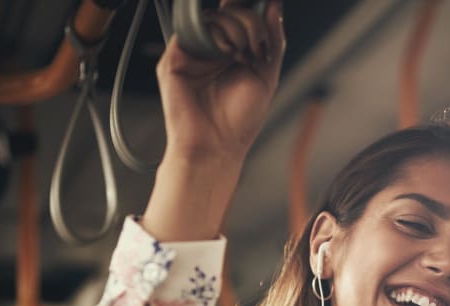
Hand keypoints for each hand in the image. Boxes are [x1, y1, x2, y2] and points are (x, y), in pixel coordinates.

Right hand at [157, 0, 285, 164]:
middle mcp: (209, 50)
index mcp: (229, 52)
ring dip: (234, 28)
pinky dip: (214, 36)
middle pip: (225, 12)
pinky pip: (190, 31)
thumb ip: (273, 42)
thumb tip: (275, 7)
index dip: (251, 11)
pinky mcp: (174, 60)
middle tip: (256, 48)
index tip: (268, 10)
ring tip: (242, 56)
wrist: (217, 147)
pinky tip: (226, 54)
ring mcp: (191, 53)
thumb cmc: (239, 121)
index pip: (237, 15)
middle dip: (248, 21)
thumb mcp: (267, 77)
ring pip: (210, 18)